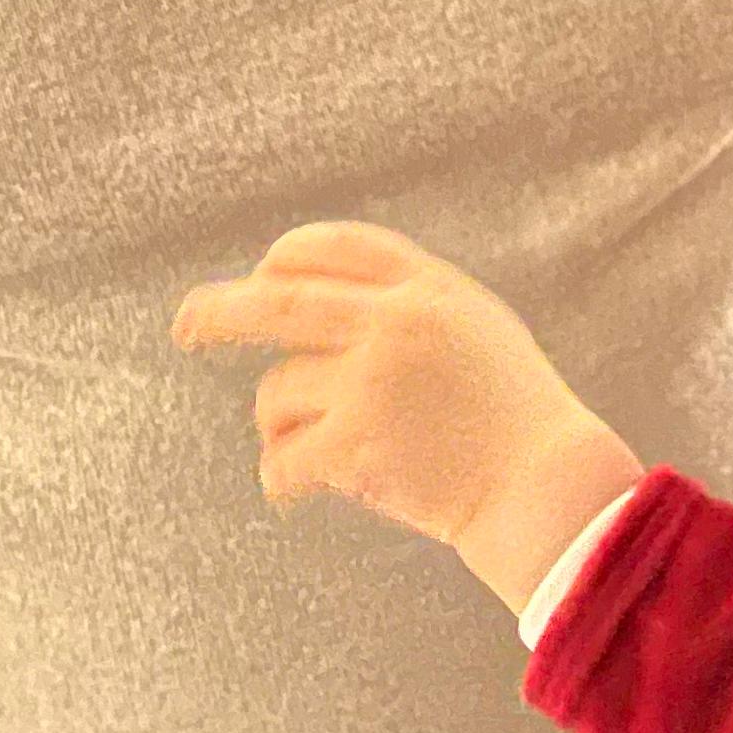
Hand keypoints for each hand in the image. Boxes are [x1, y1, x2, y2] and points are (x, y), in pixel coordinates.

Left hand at [174, 220, 642, 607]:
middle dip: (219, 311)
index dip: (287, 257)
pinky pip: (282, 458)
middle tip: (187, 325)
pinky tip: (290, 487)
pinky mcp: (354, 444)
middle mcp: (393, 322)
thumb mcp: (476, 327)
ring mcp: (370, 382)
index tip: (262, 274)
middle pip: (277, 299)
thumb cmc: (516, 416)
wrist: (544, 486)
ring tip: (313, 450)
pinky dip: (280, 476)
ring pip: (277, 394)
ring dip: (280, 426)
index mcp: (427, 286)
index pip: (336, 245)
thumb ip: (412, 303)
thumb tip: (326, 296)